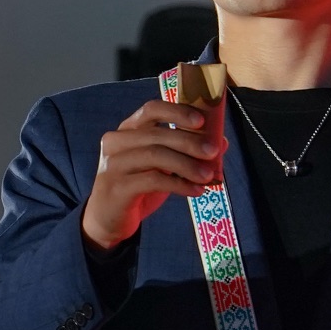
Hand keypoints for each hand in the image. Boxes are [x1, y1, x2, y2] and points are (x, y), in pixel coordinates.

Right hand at [82, 99, 225, 250]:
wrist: (109, 219)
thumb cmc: (139, 187)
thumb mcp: (162, 167)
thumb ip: (186, 152)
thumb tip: (221, 142)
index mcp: (127, 130)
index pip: (152, 110)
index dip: (177, 112)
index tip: (201, 121)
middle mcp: (116, 142)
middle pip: (157, 134)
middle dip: (190, 141)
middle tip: (213, 151)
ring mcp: (113, 164)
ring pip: (156, 156)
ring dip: (187, 165)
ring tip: (208, 176)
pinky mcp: (116, 187)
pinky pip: (153, 181)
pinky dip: (180, 185)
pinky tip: (196, 191)